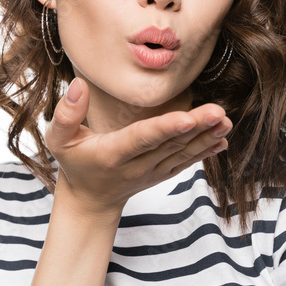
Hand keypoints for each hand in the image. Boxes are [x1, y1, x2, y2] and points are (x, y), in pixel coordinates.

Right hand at [44, 77, 231, 218]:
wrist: (90, 200)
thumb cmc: (74, 163)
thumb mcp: (59, 140)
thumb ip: (66, 114)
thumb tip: (79, 85)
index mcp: (113, 153)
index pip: (142, 138)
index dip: (165, 128)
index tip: (187, 118)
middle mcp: (137, 165)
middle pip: (170, 144)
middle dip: (196, 128)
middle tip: (218, 111)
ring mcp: (153, 172)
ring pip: (182, 153)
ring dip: (206, 138)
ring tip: (226, 121)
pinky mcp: (163, 174)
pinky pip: (186, 162)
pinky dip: (205, 152)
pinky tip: (222, 140)